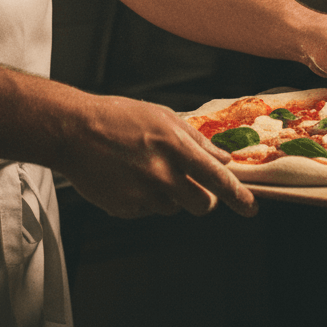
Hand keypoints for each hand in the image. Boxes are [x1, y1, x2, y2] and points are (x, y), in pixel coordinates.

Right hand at [57, 95, 257, 219]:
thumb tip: (223, 158)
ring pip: (174, 207)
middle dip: (204, 198)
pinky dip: (145, 198)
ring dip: (170, 195)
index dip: (238, 196)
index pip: (217, 178)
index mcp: (175, 147)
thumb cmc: (119, 118)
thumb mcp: (163, 116)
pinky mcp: (125, 209)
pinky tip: (129, 177)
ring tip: (147, 170)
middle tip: (193, 184)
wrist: (75, 131)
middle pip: (202, 204)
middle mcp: (162, 175)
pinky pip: (148, 210)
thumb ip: (196, 139)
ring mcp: (143, 195)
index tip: (251, 208)